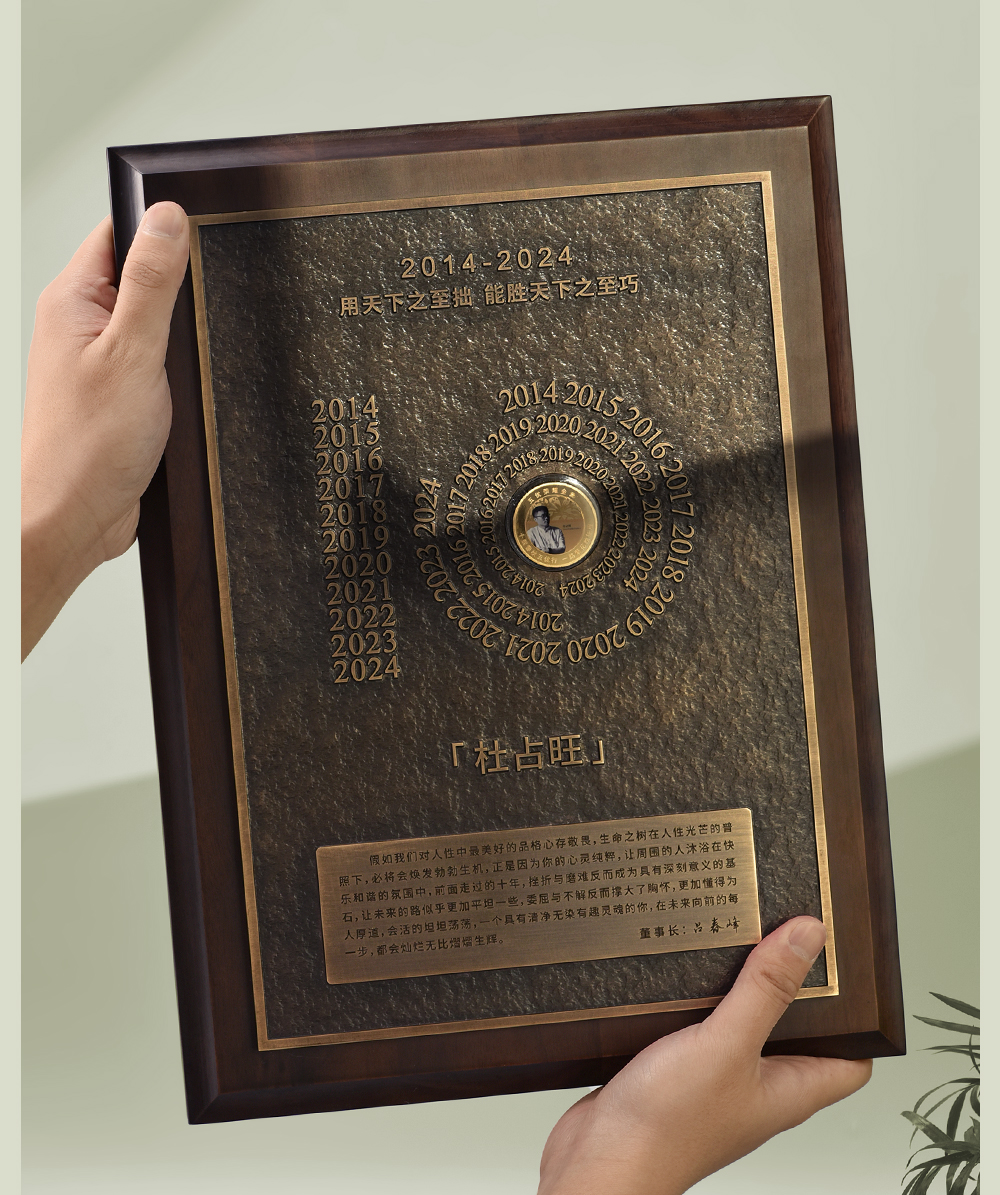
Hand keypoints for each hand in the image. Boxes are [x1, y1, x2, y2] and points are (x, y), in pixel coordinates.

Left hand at [21, 204, 189, 658]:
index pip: (118, 232)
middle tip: (208, 305)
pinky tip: (191, 384)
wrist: (74, 519)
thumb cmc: (88, 448)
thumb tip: (168, 219)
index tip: (203, 235)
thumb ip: (152, 284)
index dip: (161, 227)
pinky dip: (179, 368)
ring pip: (154, 323)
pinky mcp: (120, 395)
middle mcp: (82, 326)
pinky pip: (156, 362)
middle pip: (141, 275)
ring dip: (182, 334)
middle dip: (182, 285)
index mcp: (73, 301)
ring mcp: (100, 361)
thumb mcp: (132, 354)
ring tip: (195, 354)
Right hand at [538, 917, 870, 1194]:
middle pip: (795, 1032)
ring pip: (744, 1023)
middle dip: (793, 985)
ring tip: (739, 941)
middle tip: (789, 937)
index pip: (850, 1060)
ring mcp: (717, 1079)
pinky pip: (700, 1025)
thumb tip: (807, 938)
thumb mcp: (726, 1045)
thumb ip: (766, 991)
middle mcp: (757, 1086)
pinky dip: (697, 996)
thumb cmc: (667, 1130)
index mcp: (788, 1090)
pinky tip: (685, 972)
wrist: (600, 1158)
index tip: (850, 970)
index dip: (859, 1019)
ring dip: (742, 986)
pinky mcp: (678, 1069)